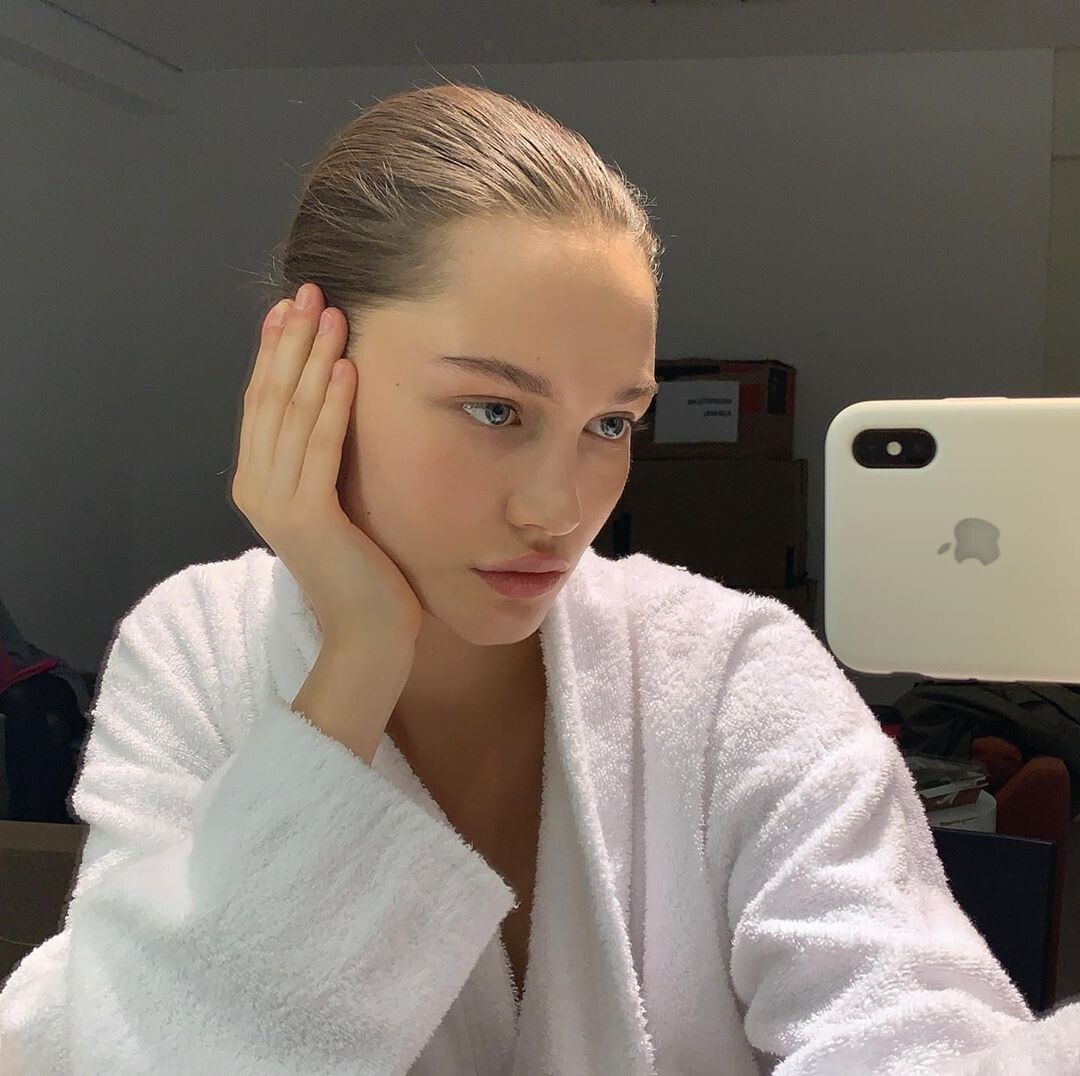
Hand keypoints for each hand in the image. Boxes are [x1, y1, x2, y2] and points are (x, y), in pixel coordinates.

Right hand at [231, 282, 423, 645]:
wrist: (366, 632)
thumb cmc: (360, 569)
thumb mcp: (331, 504)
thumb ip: (318, 462)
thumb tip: (329, 408)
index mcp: (257, 482)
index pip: (261, 402)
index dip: (274, 350)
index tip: (291, 307)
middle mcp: (256, 487)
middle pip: (271, 398)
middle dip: (291, 340)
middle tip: (311, 291)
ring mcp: (276, 503)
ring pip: (292, 414)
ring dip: (312, 358)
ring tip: (331, 313)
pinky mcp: (308, 517)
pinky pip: (320, 448)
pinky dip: (332, 405)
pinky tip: (345, 367)